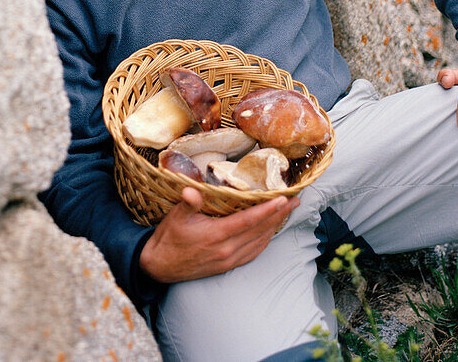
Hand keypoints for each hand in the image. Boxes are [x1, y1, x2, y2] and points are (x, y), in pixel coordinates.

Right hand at [138, 186, 298, 283]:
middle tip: (296, 201)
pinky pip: (253, 252)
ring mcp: (229, 259)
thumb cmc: (169, 238)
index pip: (249, 220)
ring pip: (260, 242)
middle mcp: (227, 249)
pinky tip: (269, 232)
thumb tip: (191, 191)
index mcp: (217, 235)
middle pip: (260, 230)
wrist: (161, 266)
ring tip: (287, 212)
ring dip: (275, 227)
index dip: (268, 210)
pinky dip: (265, 240)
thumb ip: (188, 203)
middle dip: (280, 215)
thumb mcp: (175, 217)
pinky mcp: (228, 265)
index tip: (284, 199)